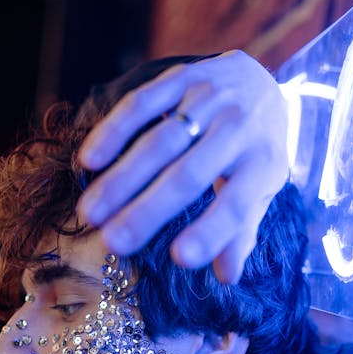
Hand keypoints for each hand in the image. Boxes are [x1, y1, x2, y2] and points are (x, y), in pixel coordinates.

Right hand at [76, 50, 288, 282]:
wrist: (261, 82)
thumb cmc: (255, 152)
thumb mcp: (261, 190)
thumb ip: (242, 231)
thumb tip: (226, 277)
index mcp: (264, 164)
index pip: (237, 203)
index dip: (211, 231)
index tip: (180, 259)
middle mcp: (239, 128)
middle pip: (189, 174)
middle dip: (150, 210)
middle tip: (114, 243)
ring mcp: (209, 99)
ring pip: (160, 141)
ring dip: (122, 178)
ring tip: (90, 214)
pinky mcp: (181, 76)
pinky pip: (142, 103)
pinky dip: (113, 131)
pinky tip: (88, 161)